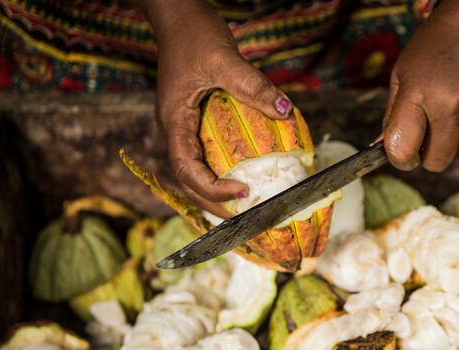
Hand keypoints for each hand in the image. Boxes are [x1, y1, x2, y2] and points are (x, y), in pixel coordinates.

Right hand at [136, 0, 290, 217]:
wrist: (178, 15)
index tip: (244, 194)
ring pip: (197, 174)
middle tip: (251, 219)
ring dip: (220, 196)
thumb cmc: (194, 34)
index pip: (187, 170)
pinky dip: (224, 175)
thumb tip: (284, 109)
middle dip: (217, 206)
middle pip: (190, 183)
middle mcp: (176, 131)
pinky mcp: (195, 124)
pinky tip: (248, 181)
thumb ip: (252, 85)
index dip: (213, 190)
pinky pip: (207, 158)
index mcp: (174, 122)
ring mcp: (184, 129)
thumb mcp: (224, 57)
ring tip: (250, 211)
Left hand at [382, 0, 458, 171]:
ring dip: (451, 142)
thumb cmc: (439, 43)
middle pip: (435, 162)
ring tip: (449, 111)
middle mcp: (452, 105)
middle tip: (425, 135)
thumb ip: (393, 115)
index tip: (402, 152)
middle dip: (427, 155)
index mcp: (420, 93)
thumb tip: (385, 148)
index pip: (402, 151)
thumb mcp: (403, 72)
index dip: (400, 158)